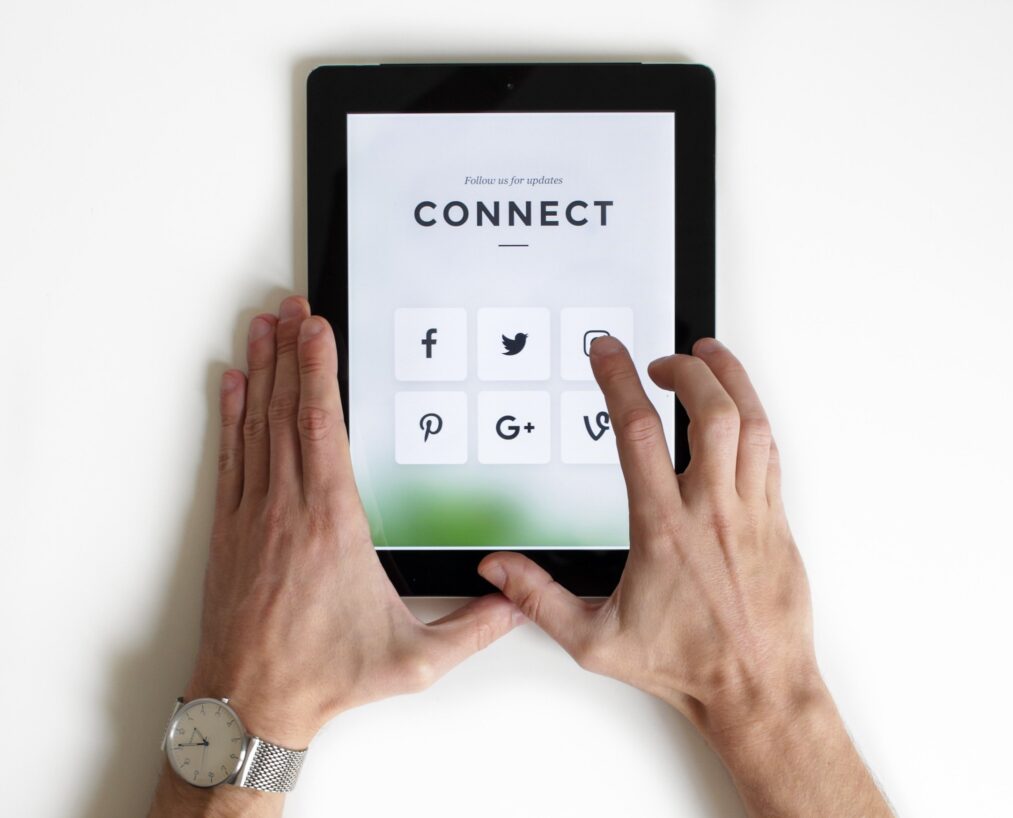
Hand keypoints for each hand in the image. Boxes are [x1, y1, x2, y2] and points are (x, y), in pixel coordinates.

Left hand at [188, 296, 522, 749]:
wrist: (249, 702)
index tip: (317, 330)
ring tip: (263, 328)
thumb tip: (518, 602)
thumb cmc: (324, 676)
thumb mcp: (413, 660)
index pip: (324, 427)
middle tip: (290, 308)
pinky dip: (232, 415)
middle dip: (291, 352)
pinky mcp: (232, 531)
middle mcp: (288, 510)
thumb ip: (473, 628)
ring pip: (257, 424)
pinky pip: (233, 456)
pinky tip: (234, 386)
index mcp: (333, 525)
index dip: (319, 371)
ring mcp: (254, 516)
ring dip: (262, 371)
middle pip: (288, 410)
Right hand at [479, 337, 893, 815]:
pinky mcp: (776, 522)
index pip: (637, 432)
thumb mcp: (593, 639)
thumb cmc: (684, 665)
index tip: (606, 352)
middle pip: (708, 410)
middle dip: (684, 368)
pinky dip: (754, 416)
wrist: (756, 690)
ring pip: (750, 422)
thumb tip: (498, 570)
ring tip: (709, 356)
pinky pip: (771, 452)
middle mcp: (710, 510)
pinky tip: (740, 409)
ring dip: (729, 379)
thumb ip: (539, 598)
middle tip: (661, 360)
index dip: (618, 380)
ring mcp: (750, 512)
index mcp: (662, 528)